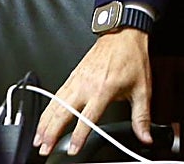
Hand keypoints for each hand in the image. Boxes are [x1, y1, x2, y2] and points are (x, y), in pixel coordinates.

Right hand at [34, 29, 152, 156]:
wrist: (124, 34)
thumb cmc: (132, 58)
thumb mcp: (143, 88)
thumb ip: (142, 116)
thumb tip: (145, 136)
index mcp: (104, 90)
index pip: (88, 118)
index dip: (78, 136)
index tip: (73, 149)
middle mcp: (86, 86)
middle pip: (63, 113)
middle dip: (52, 133)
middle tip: (45, 148)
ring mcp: (77, 80)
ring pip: (55, 105)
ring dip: (44, 123)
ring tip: (38, 140)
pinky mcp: (72, 76)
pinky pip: (56, 95)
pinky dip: (47, 110)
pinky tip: (43, 119)